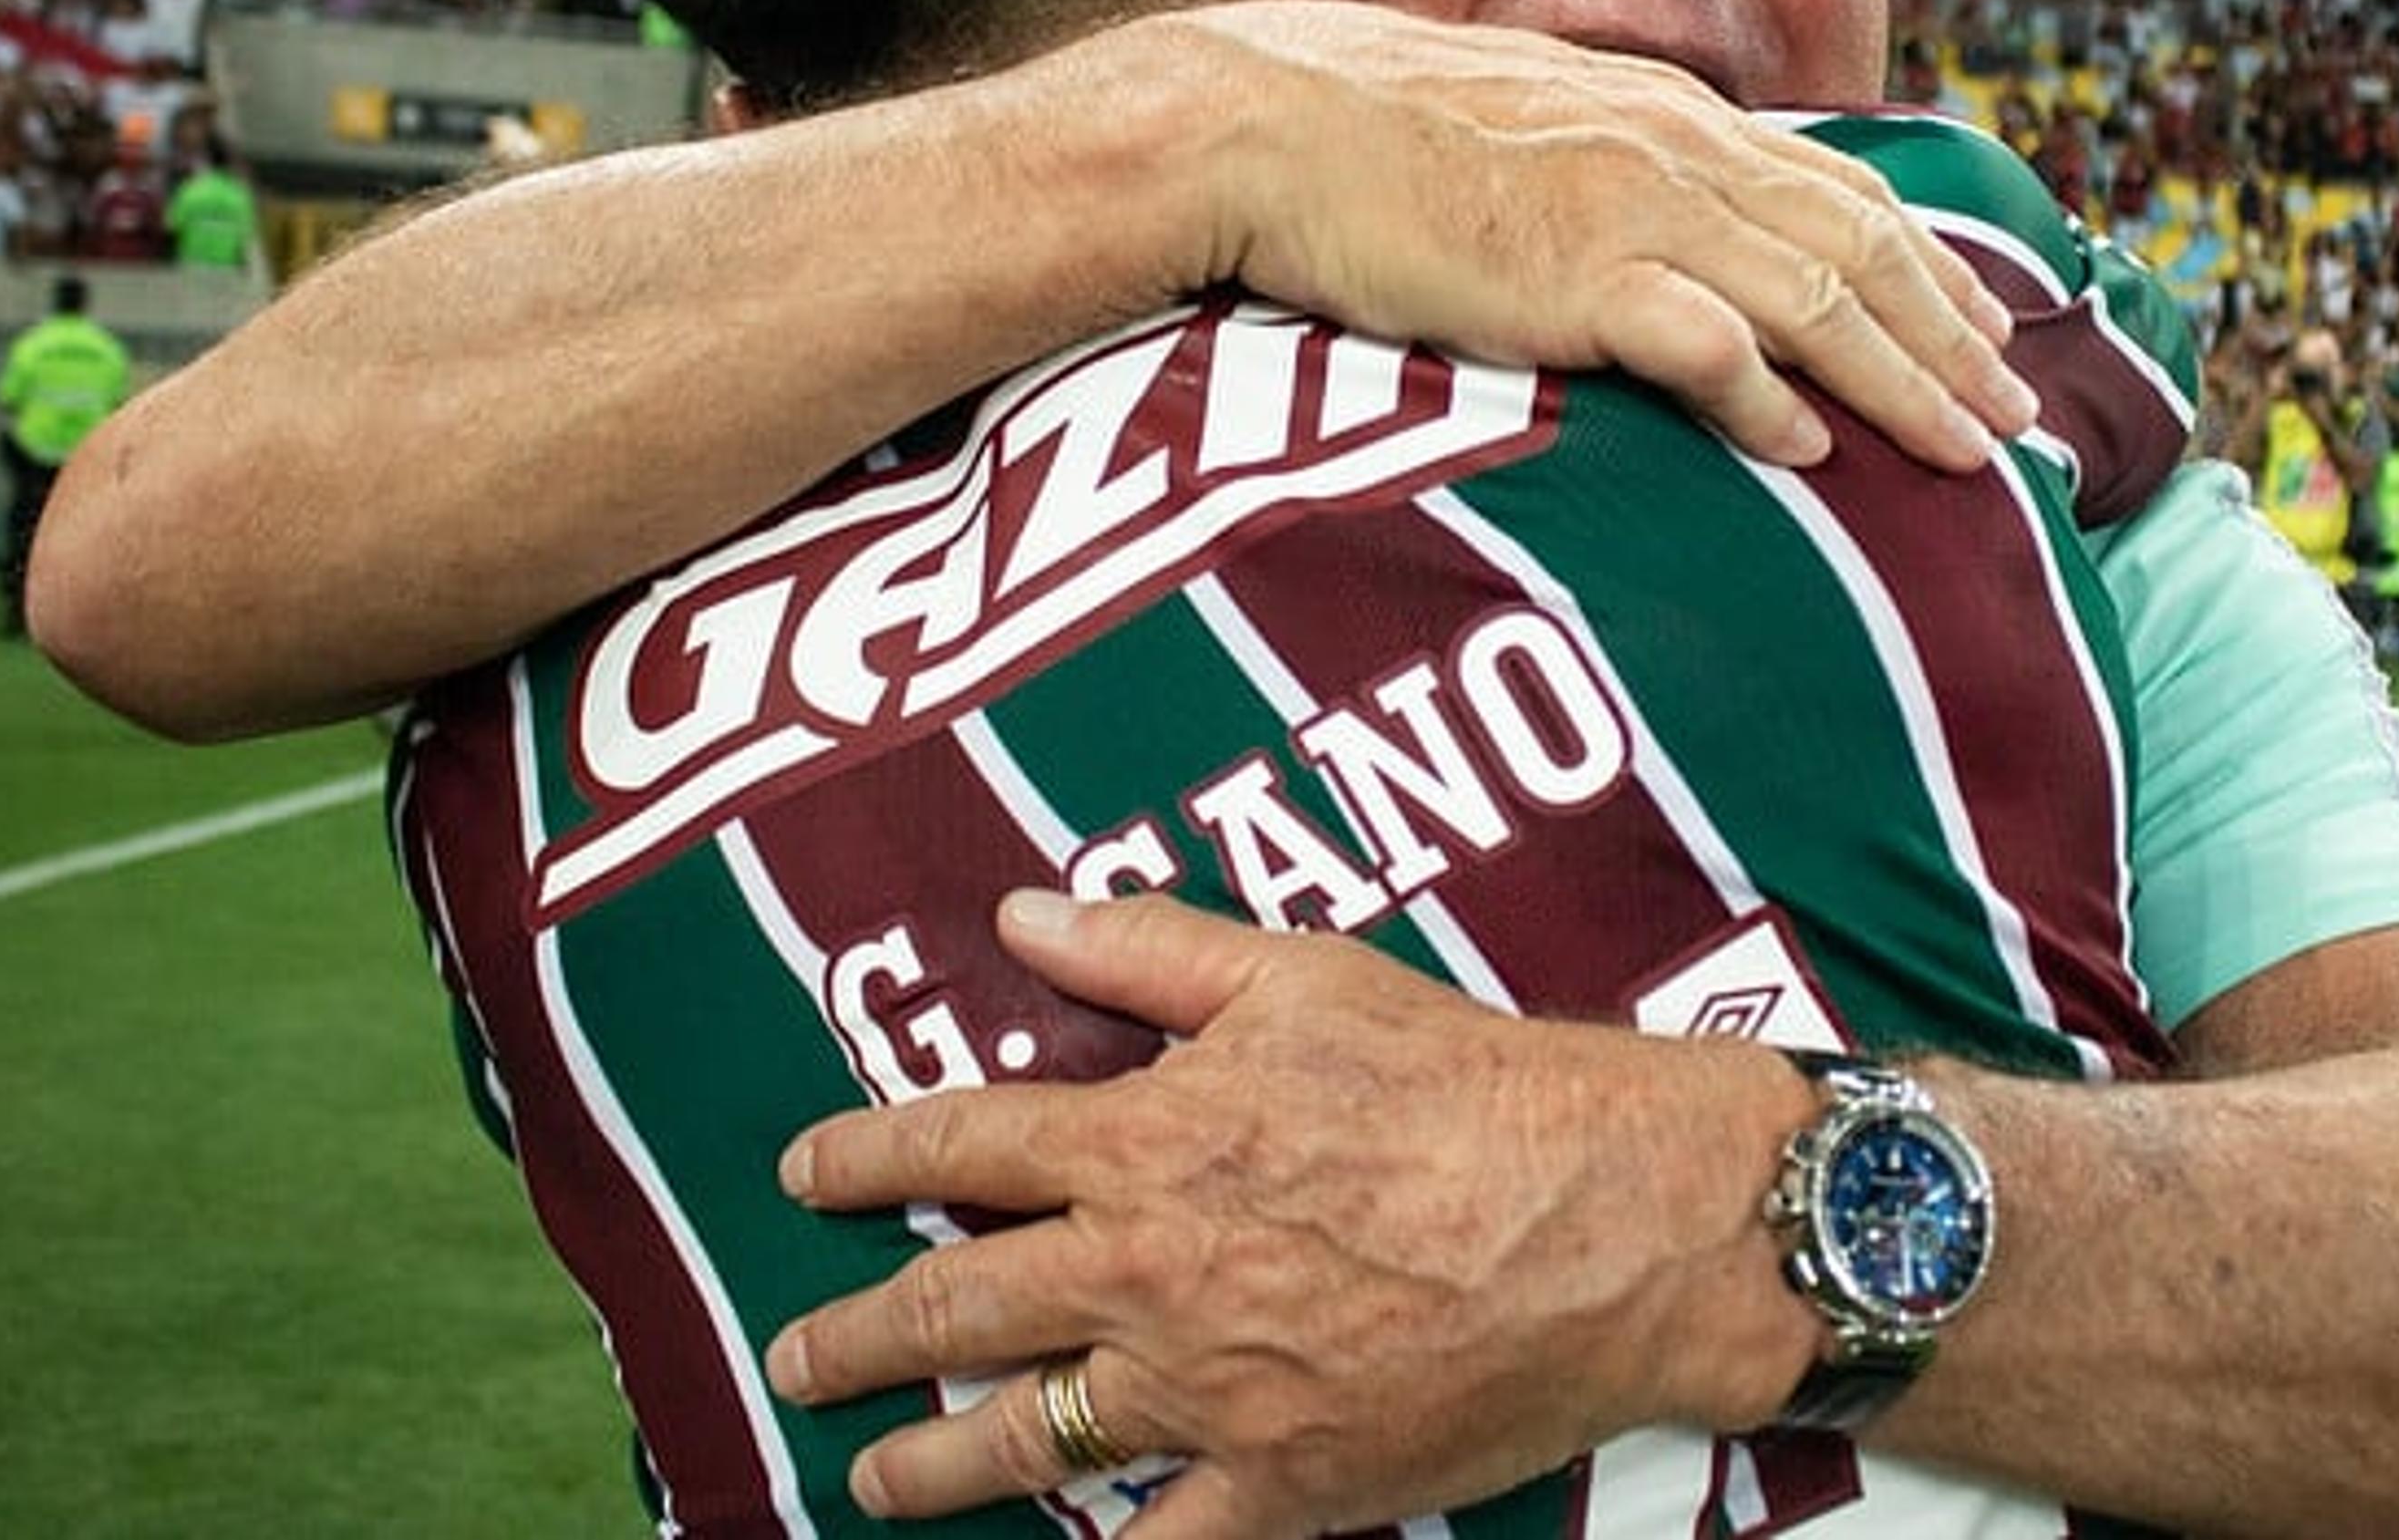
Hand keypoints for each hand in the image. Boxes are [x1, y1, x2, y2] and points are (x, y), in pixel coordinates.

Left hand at [771, 893, 1813, 1534]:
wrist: (1601, 1215)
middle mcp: (1147, 1270)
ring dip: (928, 1460)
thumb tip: (1022, 915)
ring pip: (1026, 1438)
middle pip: (960, 1306)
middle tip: (796, 1358)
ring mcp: (1206, 1389)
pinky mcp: (1282, 1482)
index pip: (962, 1143)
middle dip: (859, 1334)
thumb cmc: (1461, 1083)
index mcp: (1145, 1140)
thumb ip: (1148, 949)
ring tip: (868, 1477)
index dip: (866, 1157)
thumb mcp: (1299, 976)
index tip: (804, 1176)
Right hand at [1154, 1, 2035, 473]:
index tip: (1984, 333)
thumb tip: (1661, 252)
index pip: (1838, 190)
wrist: (1262, 124)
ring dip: (1902, 379)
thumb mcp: (1525, 134)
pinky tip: (1811, 452)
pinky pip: (1699, 341)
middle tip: (2020, 415)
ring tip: (1967, 452)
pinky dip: (1766, 397)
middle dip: (1952, 335)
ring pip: (1812, 296)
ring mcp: (1624, 209)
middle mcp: (1670, 149)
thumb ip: (1609, 176)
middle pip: (1857, 247)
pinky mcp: (1566, 274)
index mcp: (1664, 116)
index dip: (1924, 267)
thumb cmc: (1369, 141)